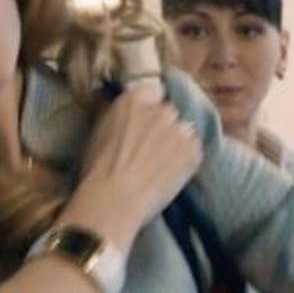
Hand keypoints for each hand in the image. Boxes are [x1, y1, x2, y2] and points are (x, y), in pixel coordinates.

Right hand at [66, 81, 200, 247]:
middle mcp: (161, 108)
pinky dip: (186, 161)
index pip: (153, 93)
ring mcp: (180, 128)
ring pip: (182, 132)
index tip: (145, 125)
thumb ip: (123, 117)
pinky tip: (168, 175)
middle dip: (162, 128)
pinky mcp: (194, 149)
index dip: (149, 110)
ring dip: (176, 144)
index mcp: (134, 98)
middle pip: (168, 113)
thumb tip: (132, 118)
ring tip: (160, 166)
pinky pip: (193, 151)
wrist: (115, 199)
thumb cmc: (99, 170)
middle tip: (151, 151)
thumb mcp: (102, 131)